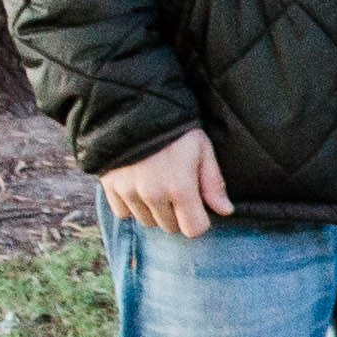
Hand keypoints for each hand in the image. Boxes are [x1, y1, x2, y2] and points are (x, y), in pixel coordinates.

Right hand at [101, 129, 232, 237]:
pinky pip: (123, 213)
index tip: (197, 205)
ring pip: (147, 222)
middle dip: (178, 214)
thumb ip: (213, 182)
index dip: (199, 220)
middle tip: (177, 189)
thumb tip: (225, 211)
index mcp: (180, 188)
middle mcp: (153, 195)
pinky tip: (138, 185)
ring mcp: (129, 192)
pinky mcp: (111, 188)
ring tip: (157, 184)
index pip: (194, 230)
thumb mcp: (201, 148)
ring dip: (155, 210)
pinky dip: (131, 205)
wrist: (133, 106)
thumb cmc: (175, 127)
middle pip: (171, 227)